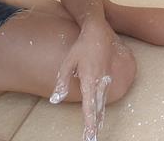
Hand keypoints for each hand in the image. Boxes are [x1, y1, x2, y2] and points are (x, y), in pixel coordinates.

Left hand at [49, 23, 114, 139]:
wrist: (98, 33)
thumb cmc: (81, 47)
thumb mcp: (68, 62)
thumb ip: (62, 81)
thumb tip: (55, 99)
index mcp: (89, 80)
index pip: (89, 106)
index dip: (89, 121)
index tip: (89, 134)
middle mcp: (100, 81)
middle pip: (98, 107)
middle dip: (95, 123)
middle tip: (92, 136)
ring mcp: (106, 78)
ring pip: (103, 102)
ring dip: (100, 116)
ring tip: (97, 128)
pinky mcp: (109, 75)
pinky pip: (106, 94)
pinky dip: (103, 105)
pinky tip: (102, 111)